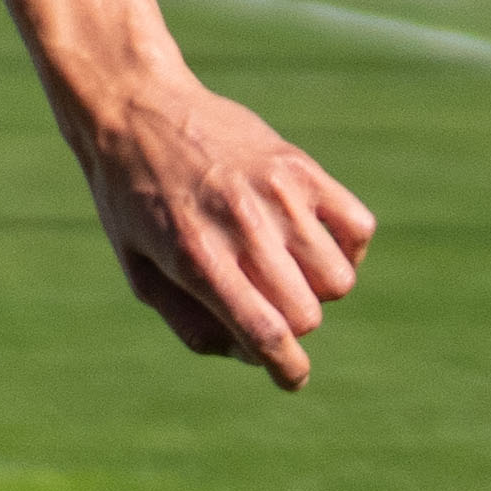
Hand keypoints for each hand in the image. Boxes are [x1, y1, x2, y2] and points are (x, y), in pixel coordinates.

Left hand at [66, 78, 371, 388]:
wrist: (137, 112)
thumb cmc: (131, 201)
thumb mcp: (139, 270)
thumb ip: (191, 321)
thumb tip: (252, 356)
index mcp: (196, 259)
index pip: (264, 331)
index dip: (287, 367)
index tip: (292, 378)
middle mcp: (244, 228)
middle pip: (308, 313)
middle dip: (291, 325)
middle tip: (262, 302)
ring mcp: (280, 194)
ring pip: (340, 278)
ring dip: (317, 288)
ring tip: (279, 266)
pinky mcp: (303, 167)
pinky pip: (358, 228)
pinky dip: (344, 247)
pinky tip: (306, 239)